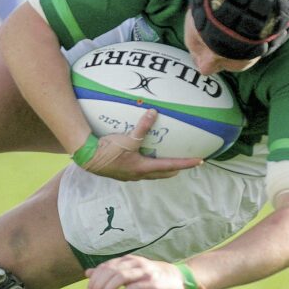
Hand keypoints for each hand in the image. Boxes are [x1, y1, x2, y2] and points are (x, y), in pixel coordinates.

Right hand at [81, 110, 201, 180]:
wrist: (88, 159)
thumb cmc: (108, 151)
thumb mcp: (128, 139)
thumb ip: (142, 127)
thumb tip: (153, 112)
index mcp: (144, 168)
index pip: (171, 166)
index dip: (186, 163)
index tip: (200, 161)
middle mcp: (139, 175)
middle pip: (163, 173)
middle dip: (175, 168)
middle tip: (185, 162)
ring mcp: (130, 176)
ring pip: (151, 174)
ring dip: (161, 169)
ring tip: (167, 161)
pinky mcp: (122, 173)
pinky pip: (140, 170)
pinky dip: (148, 165)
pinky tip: (143, 159)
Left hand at [85, 254, 192, 288]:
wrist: (179, 279)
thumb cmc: (151, 277)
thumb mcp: (129, 273)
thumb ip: (110, 273)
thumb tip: (88, 273)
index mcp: (128, 259)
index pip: (105, 266)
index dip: (94, 279)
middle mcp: (135, 263)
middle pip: (110, 272)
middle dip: (98, 286)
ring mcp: (144, 272)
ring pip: (119, 278)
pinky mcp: (152, 283)